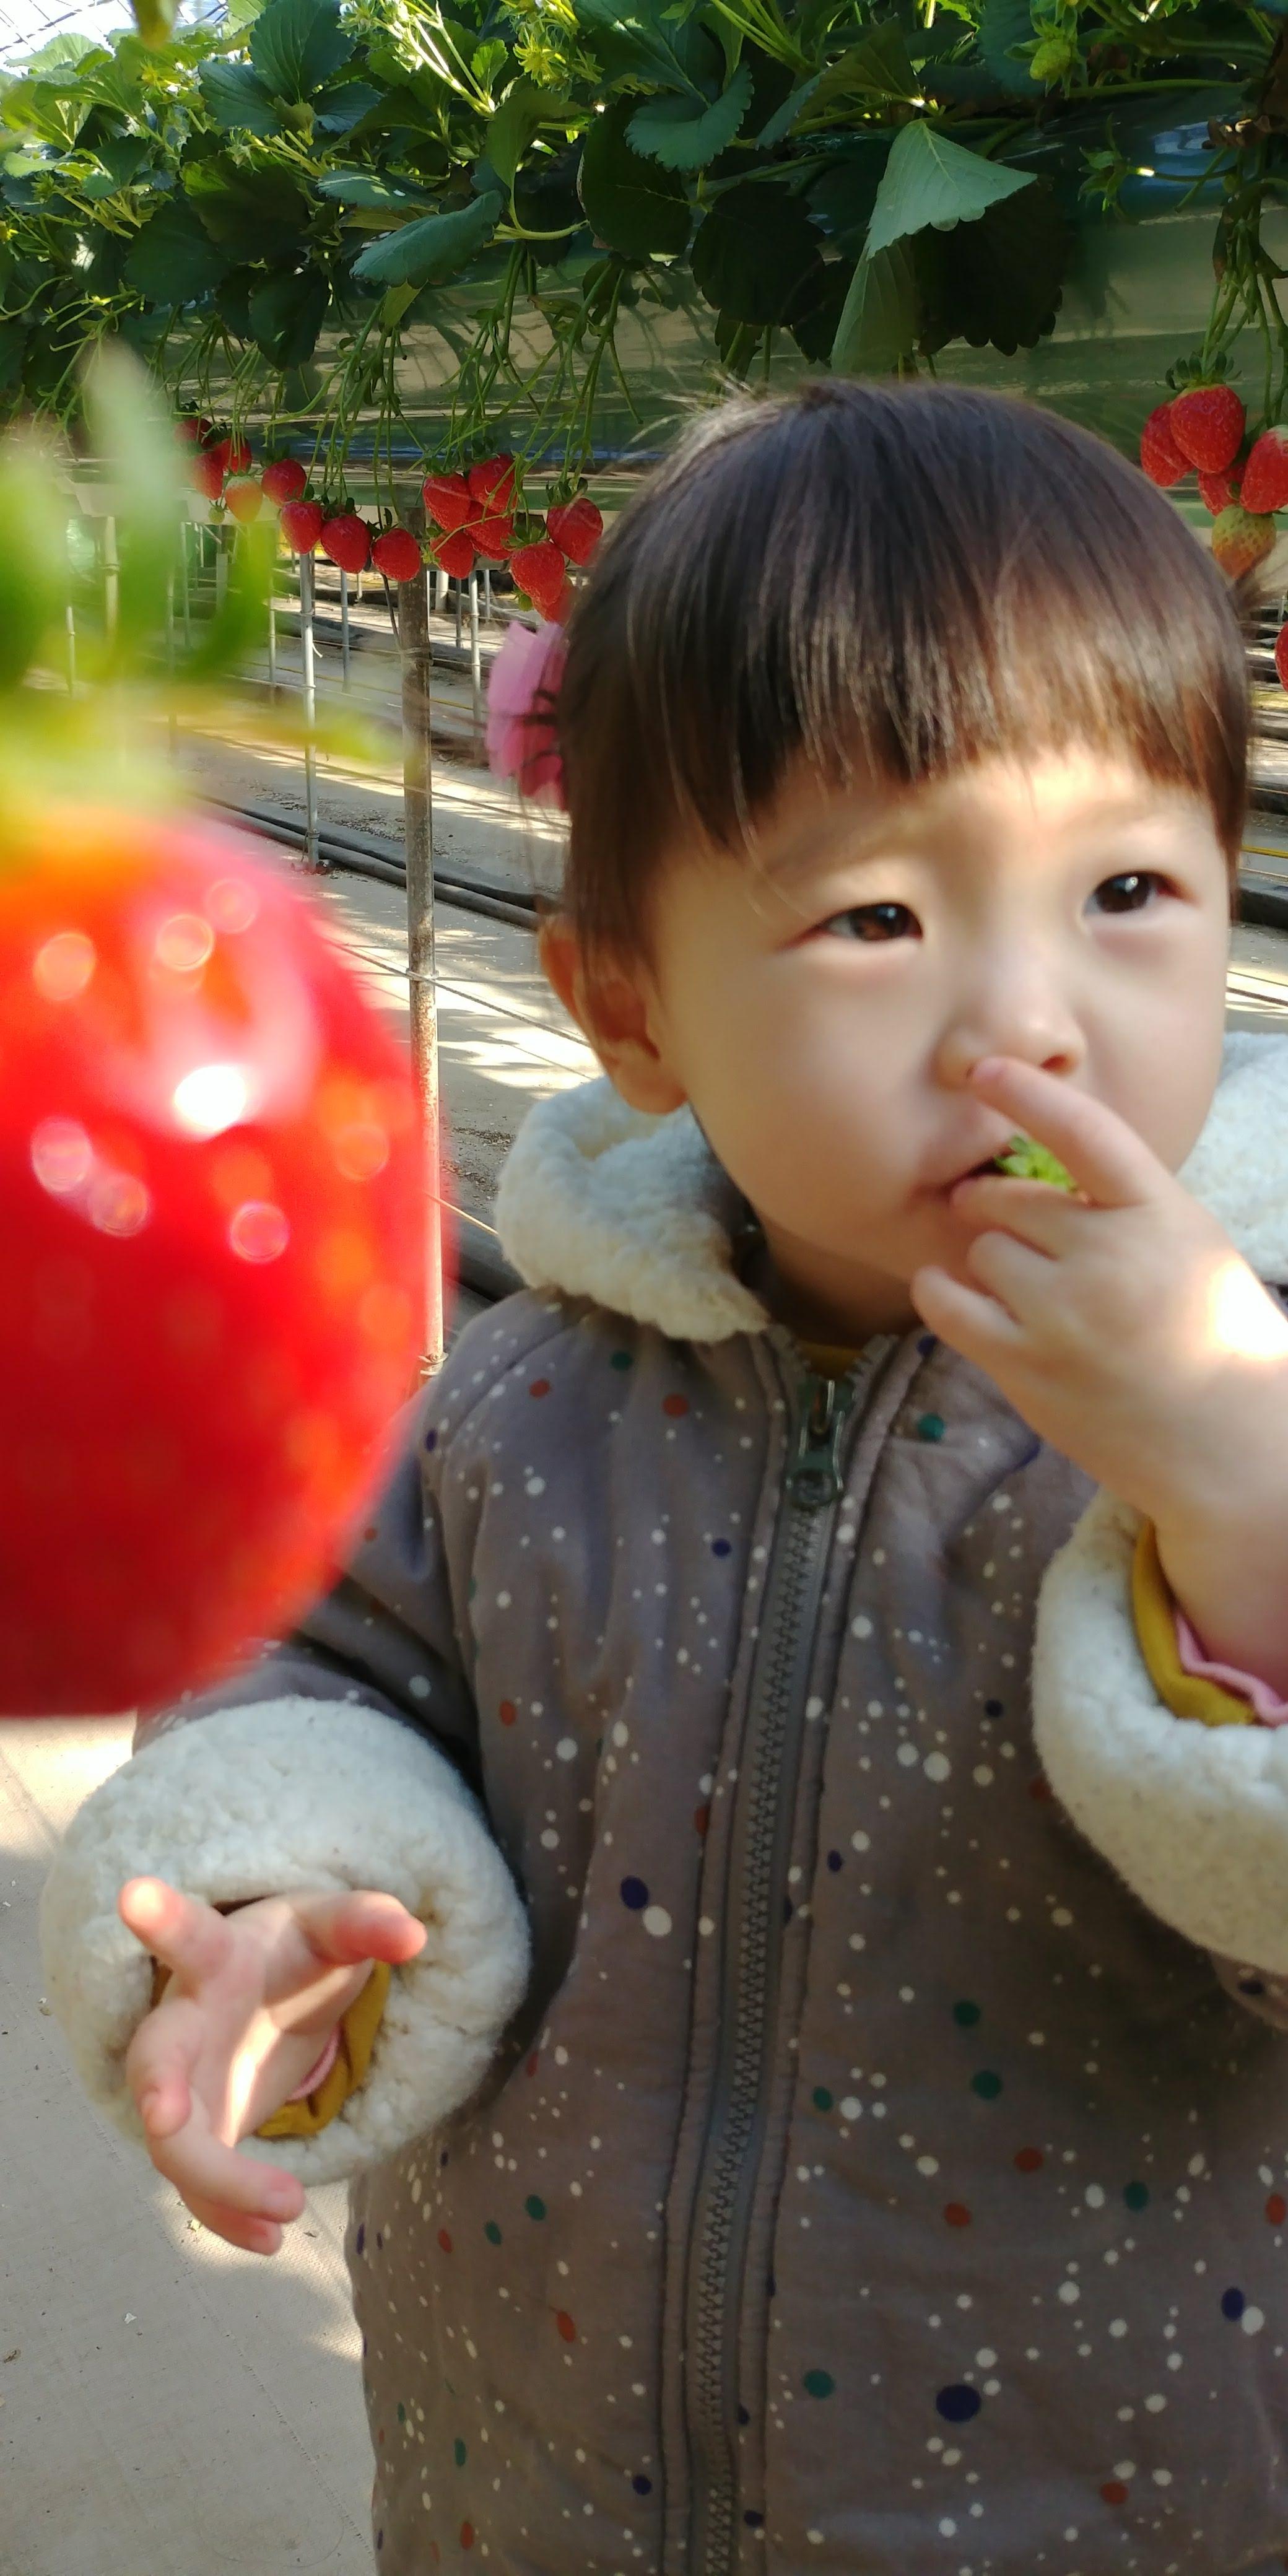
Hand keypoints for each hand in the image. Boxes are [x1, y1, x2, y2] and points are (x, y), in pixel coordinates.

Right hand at [119, 1876, 426, 2256]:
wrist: (265, 1990)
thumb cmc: (295, 1951)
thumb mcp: (334, 1928)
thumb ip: (368, 1924)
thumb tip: (415, 1935)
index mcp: (219, 1958)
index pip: (191, 1935)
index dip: (162, 1918)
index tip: (134, 1893)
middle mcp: (186, 2023)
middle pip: (156, 2057)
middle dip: (156, 2088)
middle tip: (165, 2119)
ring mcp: (184, 2085)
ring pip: (176, 2141)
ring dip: (219, 2180)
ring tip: (285, 2212)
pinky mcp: (199, 2133)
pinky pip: (199, 2186)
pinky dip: (229, 2216)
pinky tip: (272, 2243)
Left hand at [910, 1056, 1287, 1532]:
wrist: (1228, 1444)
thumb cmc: (1211, 1336)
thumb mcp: (1189, 1243)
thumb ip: (1126, 1205)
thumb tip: (1047, 1174)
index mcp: (1159, 1214)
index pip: (1085, 1132)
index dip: (1030, 1096)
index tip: (986, 1071)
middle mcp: (1107, 1256)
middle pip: (1014, 1201)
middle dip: (999, 1205)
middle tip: (999, 1215)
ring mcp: (1062, 1314)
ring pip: (985, 1252)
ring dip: (991, 1261)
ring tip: (1023, 1287)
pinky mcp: (1026, 1366)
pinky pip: (951, 1308)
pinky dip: (940, 1291)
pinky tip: (942, 1286)